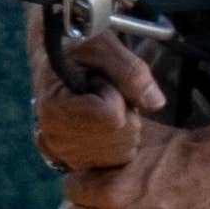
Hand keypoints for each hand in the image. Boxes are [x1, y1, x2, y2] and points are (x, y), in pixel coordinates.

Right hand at [32, 20, 163, 175]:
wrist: (55, 67)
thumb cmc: (77, 51)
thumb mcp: (101, 45)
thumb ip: (129, 69)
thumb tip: (155, 102)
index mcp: (54, 107)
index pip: (113, 117)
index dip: (116, 93)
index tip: (97, 80)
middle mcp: (55, 137)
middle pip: (123, 135)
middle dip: (122, 110)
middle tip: (100, 91)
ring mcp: (66, 154)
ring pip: (125, 149)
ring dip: (122, 125)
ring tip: (99, 105)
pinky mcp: (79, 163)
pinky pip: (121, 158)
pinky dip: (119, 139)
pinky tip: (100, 122)